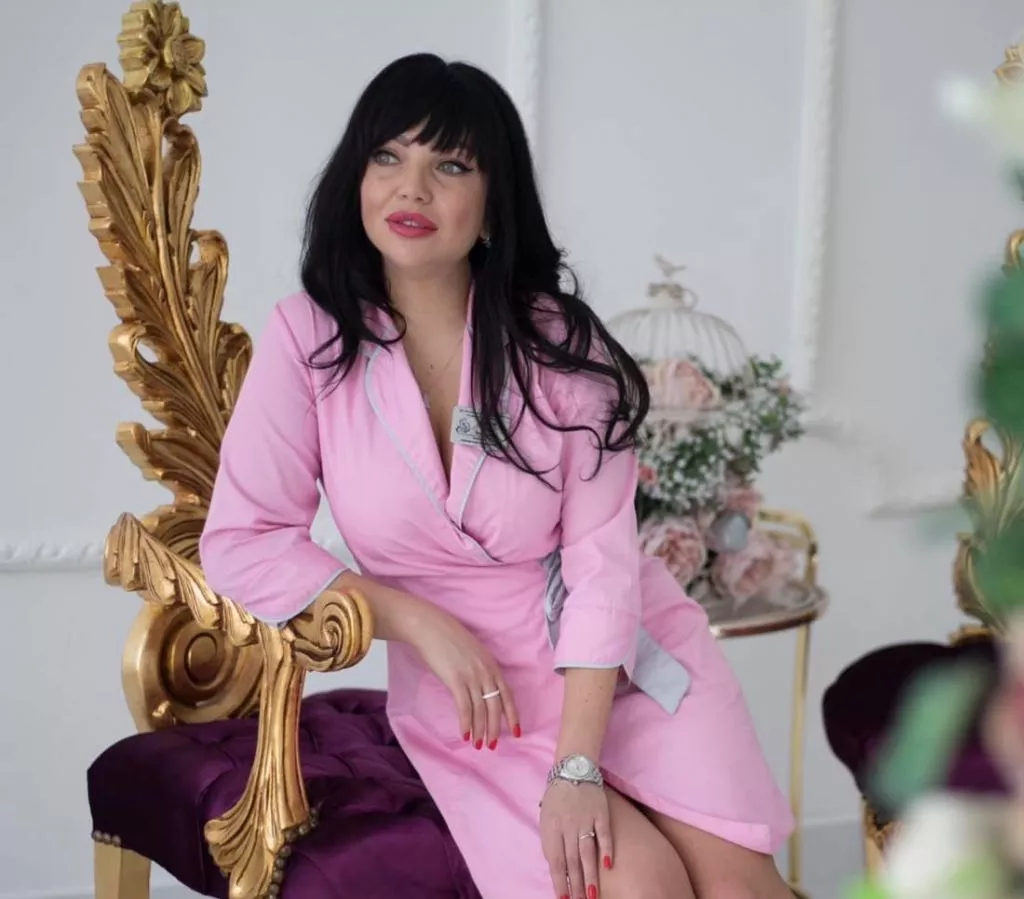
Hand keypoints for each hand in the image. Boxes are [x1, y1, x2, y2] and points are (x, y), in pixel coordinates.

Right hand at [410, 605, 519, 748]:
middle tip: (492, 745)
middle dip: (494, 729)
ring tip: (477, 744)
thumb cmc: (449, 639)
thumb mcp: (473, 653)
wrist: (431, 627)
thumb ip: (480, 670)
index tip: (516, 731)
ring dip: (479, 730)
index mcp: (492, 665)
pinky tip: (464, 734)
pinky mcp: (455, 680)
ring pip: (481, 710)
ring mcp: (471, 676)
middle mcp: (486, 672)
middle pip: (495, 706)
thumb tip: (481, 689)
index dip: (512, 715)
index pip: (507, 695)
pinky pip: (464, 707)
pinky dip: (466, 723)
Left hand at [540, 780, 612, 898]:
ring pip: (587, 852)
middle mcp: (567, 825)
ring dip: (590, 875)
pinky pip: (604, 833)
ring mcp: (585, 818)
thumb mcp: (546, 818)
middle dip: (576, 886)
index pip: (555, 861)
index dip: (559, 882)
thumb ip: (550, 842)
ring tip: (593, 895)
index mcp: (551, 828)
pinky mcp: (601, 812)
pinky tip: (608, 865)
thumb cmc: (557, 798)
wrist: (573, 768)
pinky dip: (607, 849)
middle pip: (572, 861)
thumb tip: (556, 869)